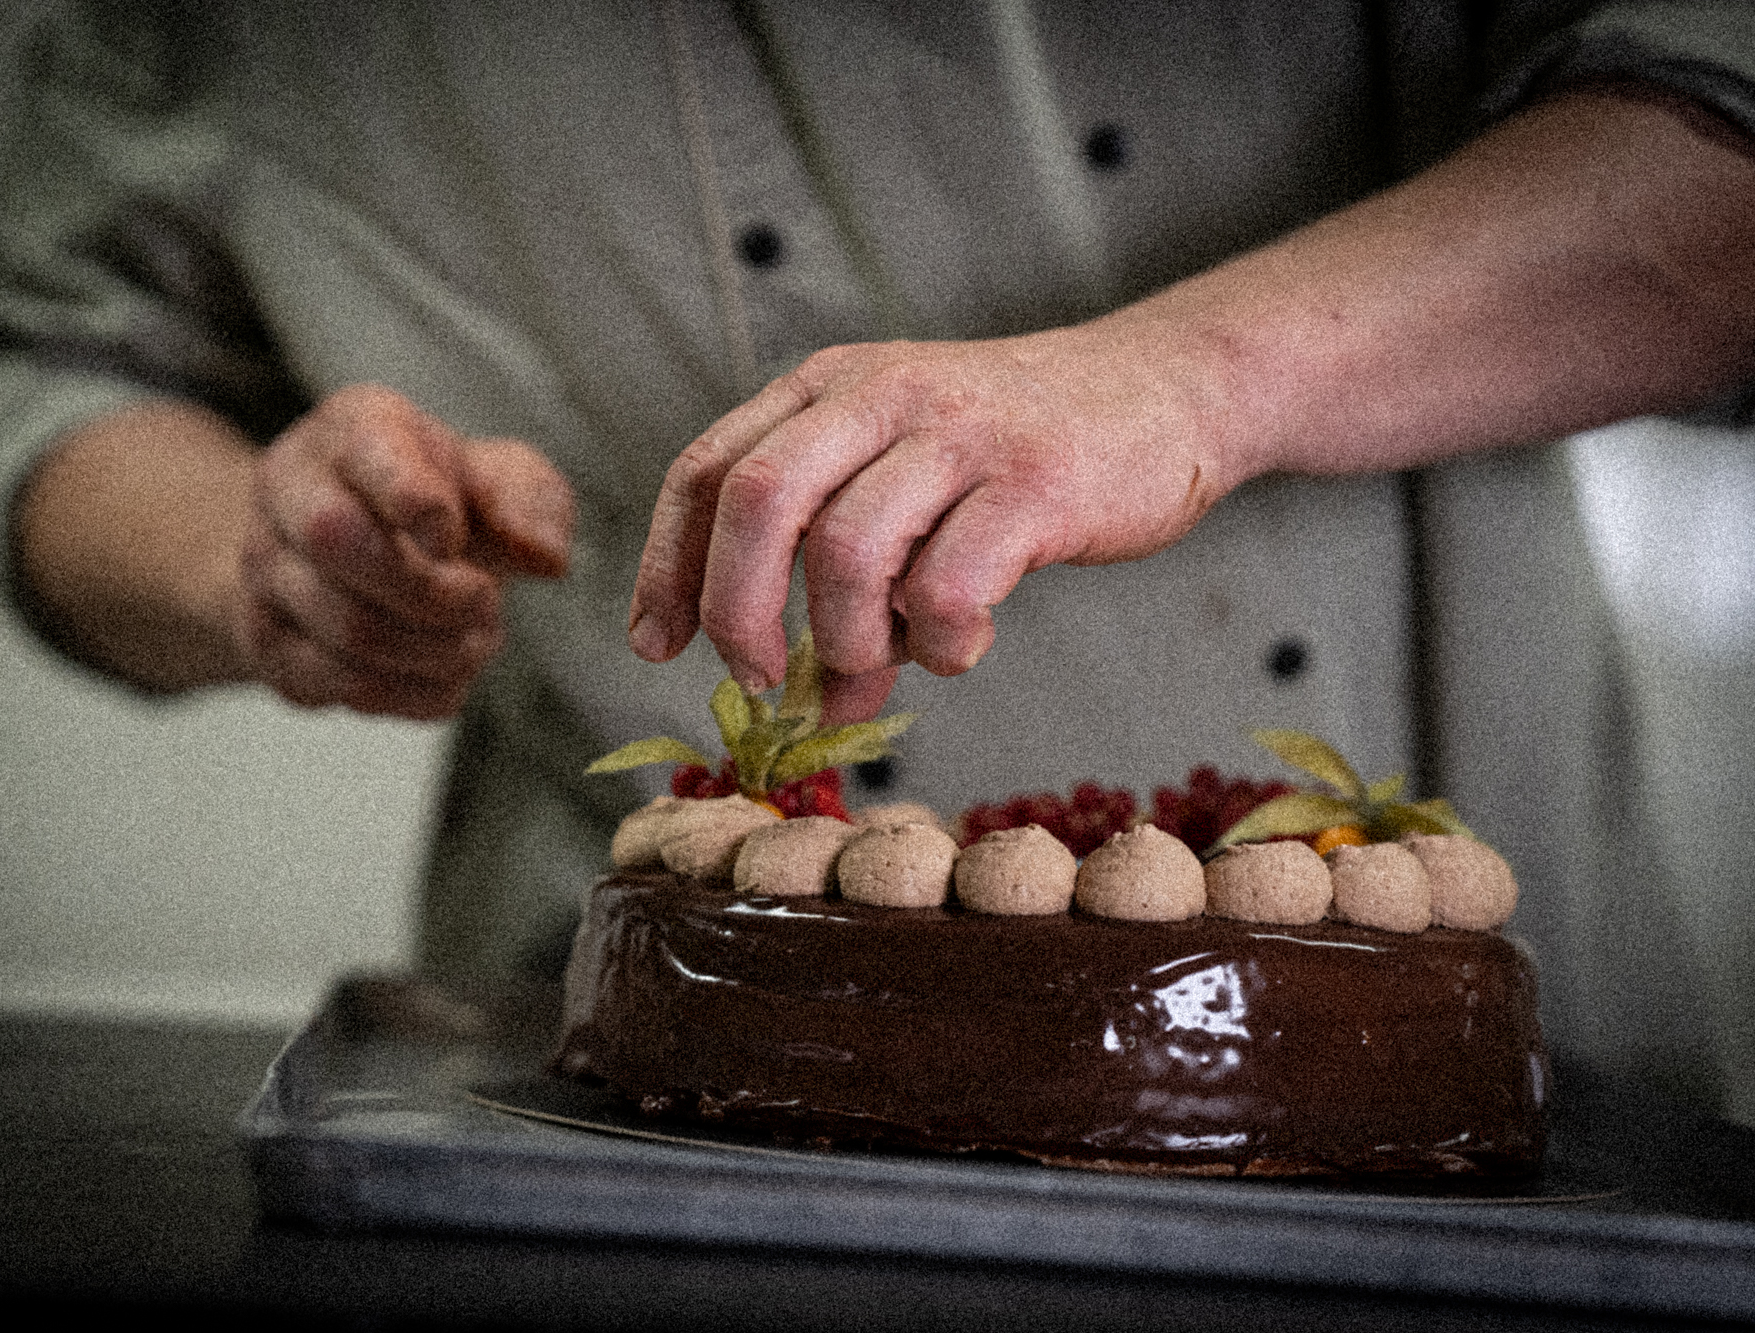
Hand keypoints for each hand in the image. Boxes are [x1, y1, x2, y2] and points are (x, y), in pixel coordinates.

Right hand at [238, 383, 574, 719]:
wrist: (367, 549)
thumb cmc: (439, 504)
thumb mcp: (496, 480)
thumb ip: (529, 502)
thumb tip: (546, 556)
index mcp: (351, 429)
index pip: (369, 454)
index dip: (419, 501)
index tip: (454, 537)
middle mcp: (288, 488)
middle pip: (336, 540)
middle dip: (431, 591)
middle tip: (484, 599)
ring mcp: (264, 569)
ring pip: (346, 628)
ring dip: (436, 649)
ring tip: (473, 638)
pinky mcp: (269, 643)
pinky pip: (341, 687)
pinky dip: (414, 693)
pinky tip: (442, 671)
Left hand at [627, 326, 1236, 722]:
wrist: (1166, 390)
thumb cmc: (1018, 453)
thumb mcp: (908, 475)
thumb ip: (846, 569)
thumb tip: (813, 701)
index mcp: (829, 387)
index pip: (707, 467)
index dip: (666, 564)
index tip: (657, 644)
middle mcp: (881, 394)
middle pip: (757, 500)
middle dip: (737, 610)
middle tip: (760, 680)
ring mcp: (959, 433)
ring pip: (847, 551)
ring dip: (846, 639)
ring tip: (881, 665)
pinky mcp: (1034, 482)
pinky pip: (949, 584)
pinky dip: (937, 641)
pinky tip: (959, 644)